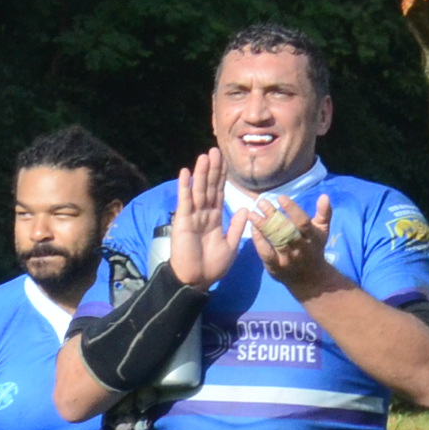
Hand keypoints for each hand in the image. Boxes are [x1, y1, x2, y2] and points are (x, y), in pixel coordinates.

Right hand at [162, 151, 231, 289]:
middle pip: (209, 187)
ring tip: (204, 155)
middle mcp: (203, 213)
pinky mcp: (182, 220)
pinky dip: (185, 186)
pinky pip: (184, 200)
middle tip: (215, 150)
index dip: (222, 177)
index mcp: (215, 218)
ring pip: (198, 190)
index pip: (219, 193)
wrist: (196, 280)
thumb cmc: (212, 266)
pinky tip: (185, 172)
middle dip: (213, 169)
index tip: (224, 161)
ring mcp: (192, 215)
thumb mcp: (231, 245)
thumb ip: (237, 226)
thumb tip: (246, 209)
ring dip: (201, 173)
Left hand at [246, 190, 334, 297]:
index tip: (280, 197)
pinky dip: (258, 240)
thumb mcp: (322, 232)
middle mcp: (300, 248)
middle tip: (261, 202)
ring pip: (274, 240)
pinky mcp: (276, 267)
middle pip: (286, 230)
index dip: (292, 209)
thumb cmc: (314, 248)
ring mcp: (287, 259)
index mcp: (312, 237)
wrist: (310, 278)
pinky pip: (266, 253)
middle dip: (273, 215)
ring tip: (252, 213)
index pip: (302, 222)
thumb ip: (324, 213)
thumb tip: (324, 196)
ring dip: (262, 226)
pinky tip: (252, 228)